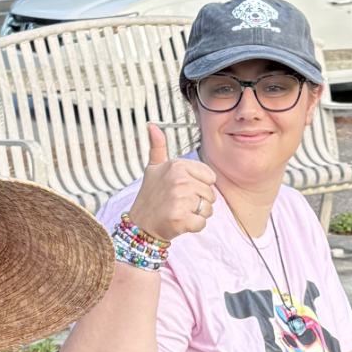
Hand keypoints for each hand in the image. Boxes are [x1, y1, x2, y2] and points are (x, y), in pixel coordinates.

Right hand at [128, 124, 216, 243]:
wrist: (140, 223)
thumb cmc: (150, 196)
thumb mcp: (153, 167)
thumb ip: (157, 146)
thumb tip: (152, 125)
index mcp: (178, 166)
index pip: (210, 178)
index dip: (199, 186)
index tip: (182, 189)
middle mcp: (180, 180)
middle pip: (211, 195)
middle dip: (198, 202)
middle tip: (179, 203)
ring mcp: (180, 200)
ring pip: (208, 210)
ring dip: (196, 214)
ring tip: (179, 211)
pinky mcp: (181, 219)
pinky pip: (202, 224)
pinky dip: (192, 226)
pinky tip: (179, 222)